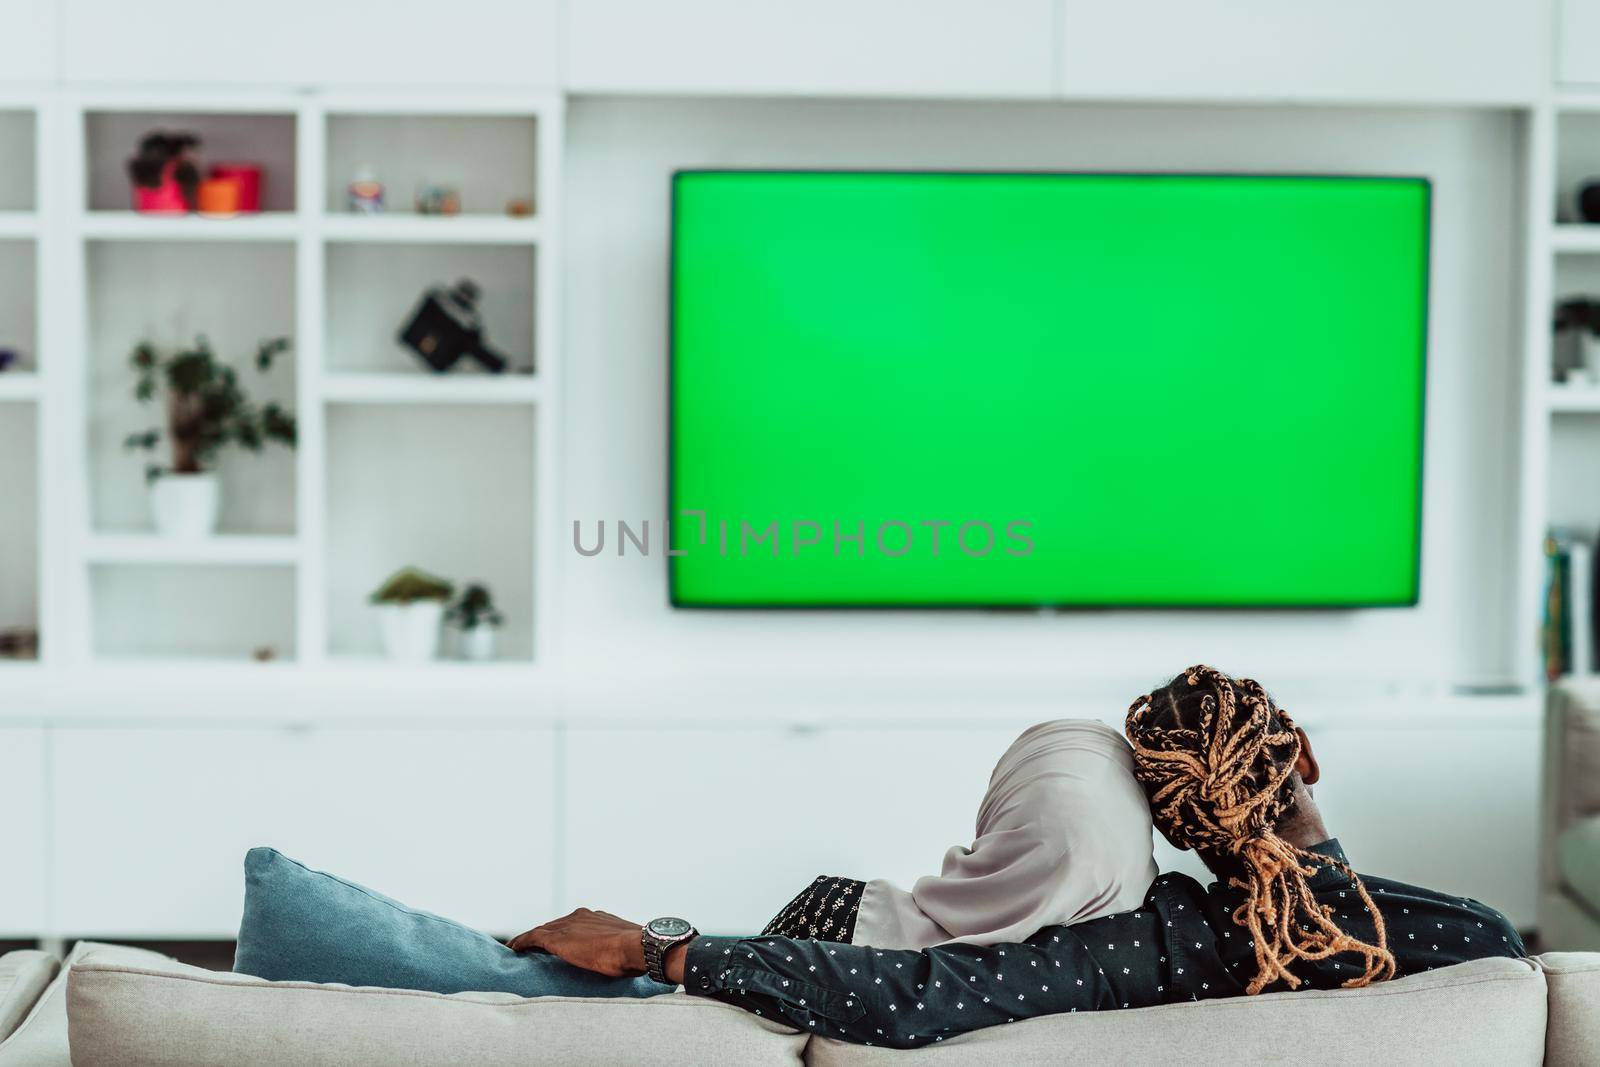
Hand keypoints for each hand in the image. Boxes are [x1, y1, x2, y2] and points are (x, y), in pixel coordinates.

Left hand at [506, 908, 646, 977]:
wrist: (635, 946)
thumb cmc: (635, 952)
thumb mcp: (622, 948)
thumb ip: (613, 949)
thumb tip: (618, 961)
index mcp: (596, 917)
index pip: (572, 925)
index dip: (562, 933)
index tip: (557, 942)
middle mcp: (580, 916)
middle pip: (554, 925)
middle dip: (544, 934)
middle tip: (532, 946)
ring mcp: (568, 925)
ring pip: (541, 930)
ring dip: (530, 938)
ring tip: (518, 947)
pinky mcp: (557, 938)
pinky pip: (532, 938)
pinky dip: (522, 942)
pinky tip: (513, 949)